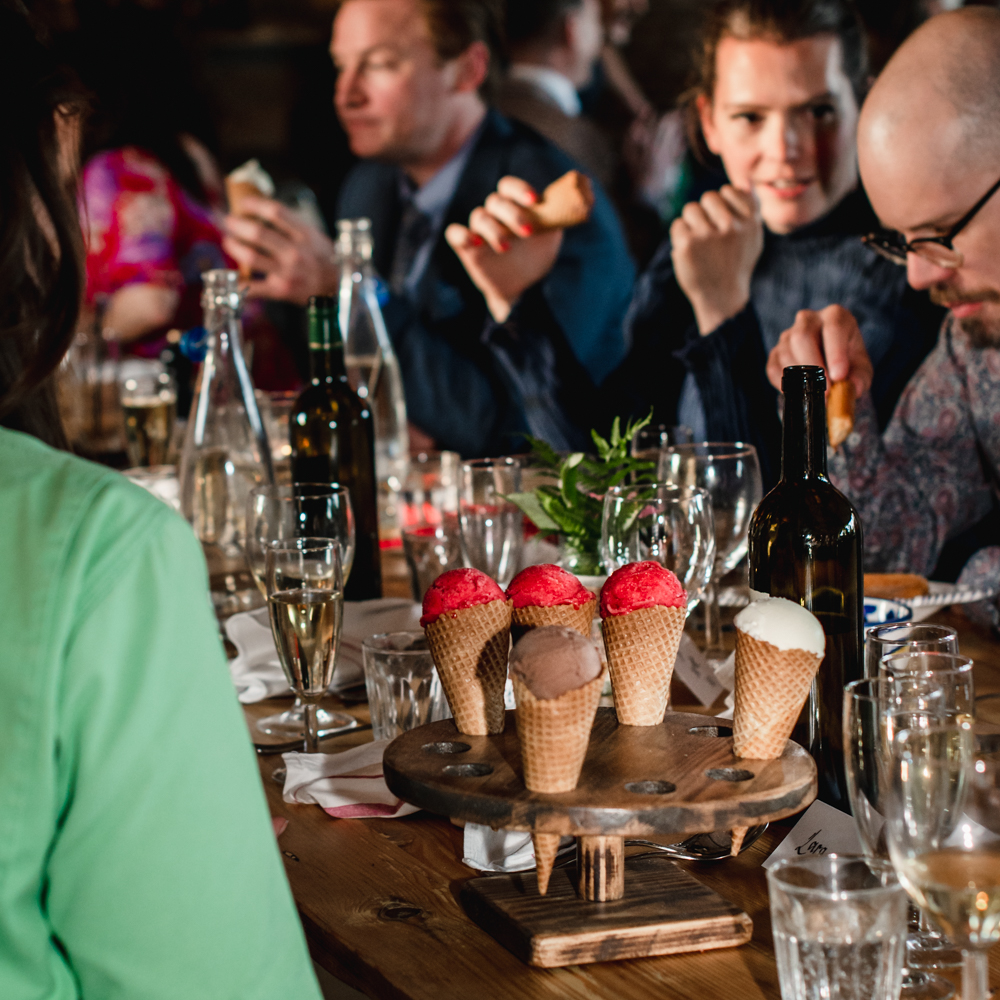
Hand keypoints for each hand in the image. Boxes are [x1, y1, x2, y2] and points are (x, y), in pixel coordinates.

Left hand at [222, 195, 338, 304]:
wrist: (335, 287)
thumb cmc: (323, 260)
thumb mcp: (314, 235)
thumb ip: (291, 224)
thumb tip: (261, 210)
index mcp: (304, 235)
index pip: (275, 212)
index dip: (254, 204)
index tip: (243, 203)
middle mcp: (294, 253)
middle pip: (258, 233)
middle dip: (236, 224)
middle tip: (228, 221)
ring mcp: (286, 272)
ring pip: (251, 257)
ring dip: (234, 247)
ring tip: (229, 242)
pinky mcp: (280, 290)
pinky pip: (254, 287)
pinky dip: (239, 283)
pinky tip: (232, 278)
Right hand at [445, 176, 561, 322]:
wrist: (524, 288)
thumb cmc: (536, 257)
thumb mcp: (551, 236)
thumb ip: (559, 216)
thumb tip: (587, 197)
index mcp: (513, 206)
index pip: (509, 187)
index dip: (520, 189)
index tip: (534, 200)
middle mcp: (495, 215)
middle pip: (495, 201)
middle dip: (511, 214)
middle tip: (527, 232)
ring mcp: (479, 230)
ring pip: (478, 216)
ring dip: (493, 229)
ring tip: (506, 248)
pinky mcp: (467, 248)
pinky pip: (455, 234)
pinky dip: (462, 234)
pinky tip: (474, 242)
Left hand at [670, 185, 763, 333]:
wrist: (722, 298)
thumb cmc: (736, 265)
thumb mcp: (752, 237)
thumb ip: (750, 209)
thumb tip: (745, 181)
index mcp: (750, 220)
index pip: (729, 190)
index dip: (722, 204)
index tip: (723, 223)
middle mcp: (731, 225)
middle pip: (708, 197)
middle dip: (705, 213)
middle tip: (709, 236)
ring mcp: (708, 234)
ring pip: (690, 209)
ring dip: (691, 224)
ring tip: (700, 244)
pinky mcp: (688, 244)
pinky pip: (677, 225)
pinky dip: (680, 237)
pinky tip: (689, 252)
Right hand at [766, 305, 873, 397]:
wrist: (830, 366)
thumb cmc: (848, 363)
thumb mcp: (861, 369)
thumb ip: (860, 378)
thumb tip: (853, 387)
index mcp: (835, 316)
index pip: (833, 327)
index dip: (835, 353)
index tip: (839, 376)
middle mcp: (808, 320)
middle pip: (802, 336)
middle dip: (813, 365)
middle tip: (825, 390)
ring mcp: (788, 335)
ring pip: (786, 353)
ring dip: (800, 379)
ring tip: (816, 394)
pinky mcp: (775, 352)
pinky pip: (774, 369)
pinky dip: (786, 385)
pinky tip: (800, 392)